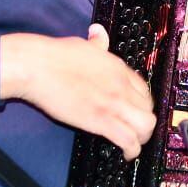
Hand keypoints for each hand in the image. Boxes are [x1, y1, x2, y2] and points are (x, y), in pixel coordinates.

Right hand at [0, 25, 155, 159]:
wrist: (38, 67)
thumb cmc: (54, 56)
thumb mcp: (84, 45)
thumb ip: (96, 43)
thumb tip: (98, 32)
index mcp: (119, 68)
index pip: (145, 90)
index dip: (142, 104)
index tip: (134, 111)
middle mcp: (122, 86)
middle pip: (149, 109)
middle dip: (144, 122)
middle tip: (134, 130)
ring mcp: (114, 104)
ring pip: (146, 126)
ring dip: (143, 138)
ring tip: (133, 144)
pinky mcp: (102, 121)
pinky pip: (129, 140)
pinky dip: (132, 150)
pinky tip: (126, 154)